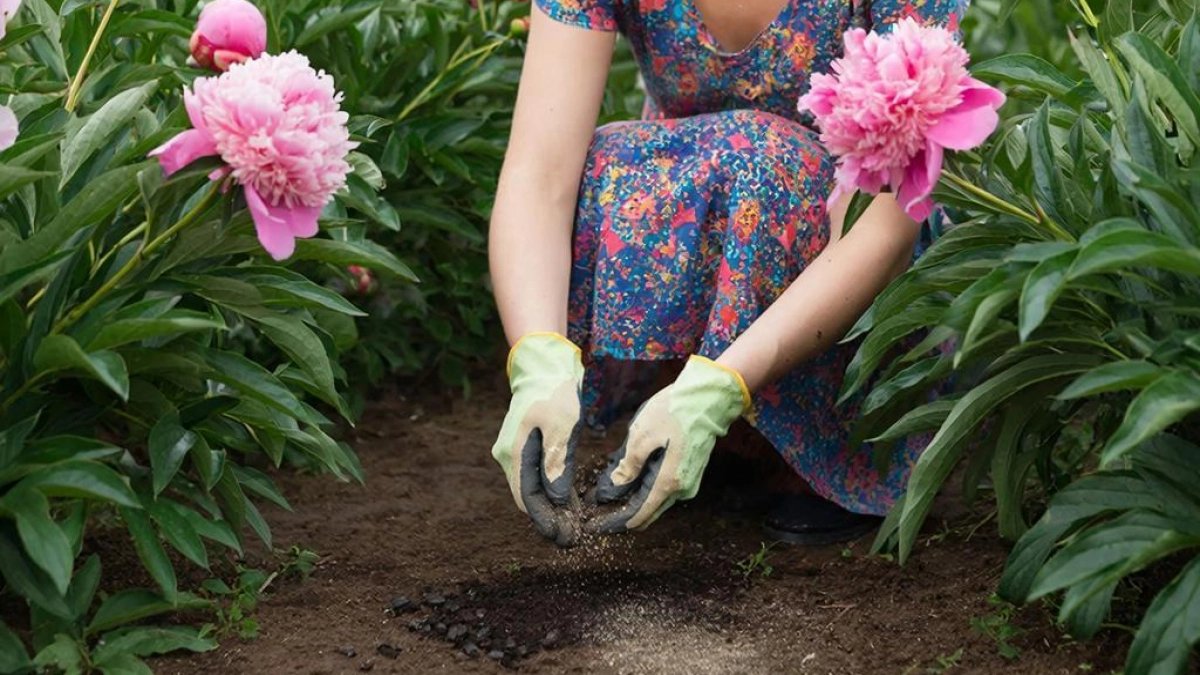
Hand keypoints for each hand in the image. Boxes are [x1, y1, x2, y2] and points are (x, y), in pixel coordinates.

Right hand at [491, 332, 584, 545]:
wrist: (545, 364)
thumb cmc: (554, 392)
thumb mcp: (560, 427)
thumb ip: (555, 464)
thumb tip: (555, 499)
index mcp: (513, 452)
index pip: (527, 497)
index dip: (544, 520)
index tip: (562, 538)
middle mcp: (511, 455)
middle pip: (529, 497)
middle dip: (548, 520)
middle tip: (571, 541)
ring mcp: (519, 450)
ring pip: (535, 488)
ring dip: (552, 509)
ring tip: (572, 530)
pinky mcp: (532, 445)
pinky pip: (540, 475)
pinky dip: (553, 491)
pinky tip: (568, 506)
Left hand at [587, 356, 749, 533]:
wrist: (708, 397)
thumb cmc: (674, 413)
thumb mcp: (642, 436)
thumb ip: (628, 465)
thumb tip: (616, 486)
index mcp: (669, 482)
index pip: (642, 513)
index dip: (621, 521)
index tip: (603, 527)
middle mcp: (682, 489)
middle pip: (651, 510)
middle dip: (627, 514)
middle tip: (604, 515)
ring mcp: (690, 481)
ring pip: (659, 499)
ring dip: (638, 500)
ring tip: (614, 496)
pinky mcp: (691, 471)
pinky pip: (667, 487)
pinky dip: (649, 488)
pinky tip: (634, 480)